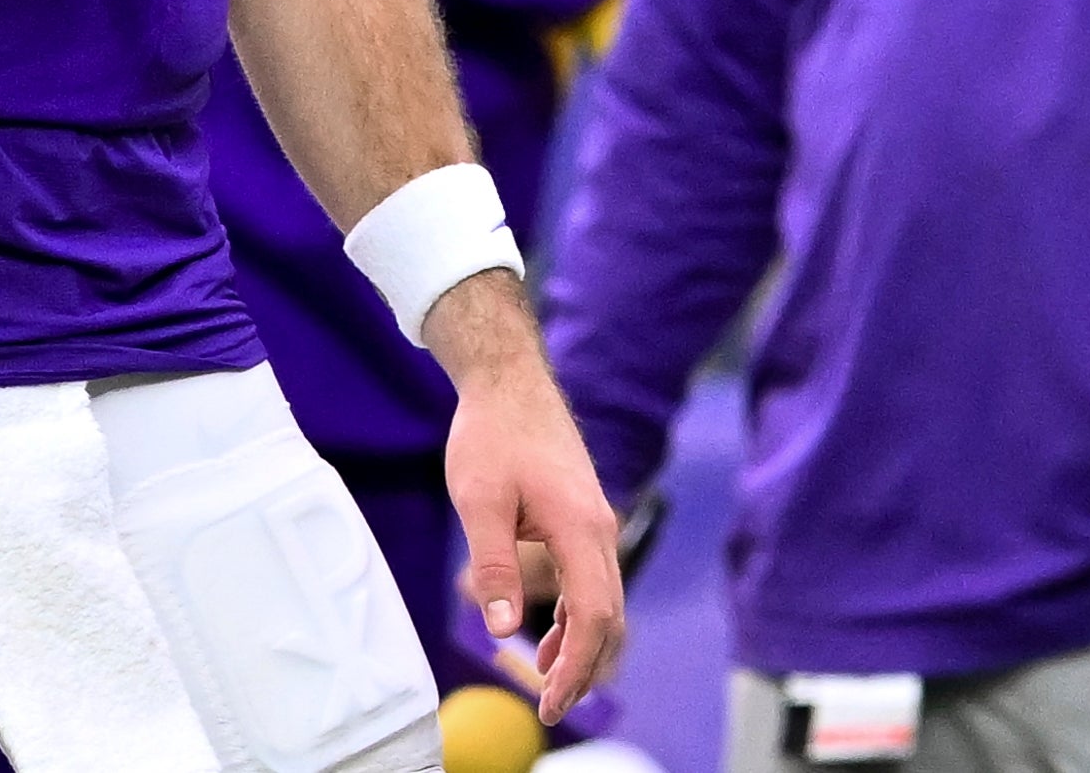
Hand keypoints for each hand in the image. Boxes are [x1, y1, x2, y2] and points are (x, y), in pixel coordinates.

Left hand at [425, 277, 624, 723]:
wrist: (509, 381)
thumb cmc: (491, 434)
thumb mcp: (479, 499)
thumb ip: (494, 563)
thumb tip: (501, 628)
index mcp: (580, 528)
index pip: (593, 617)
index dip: (575, 668)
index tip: (551, 704)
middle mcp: (599, 531)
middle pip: (609, 618)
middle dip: (586, 669)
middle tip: (552, 709)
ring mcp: (595, 525)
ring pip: (604, 602)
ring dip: (583, 647)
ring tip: (551, 681)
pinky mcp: (583, 519)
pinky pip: (592, 581)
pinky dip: (578, 617)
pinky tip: (552, 637)